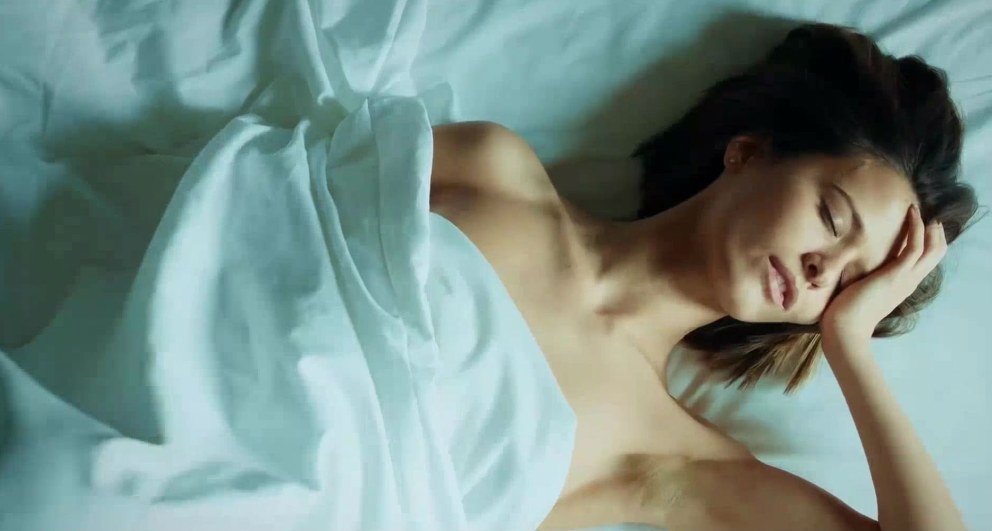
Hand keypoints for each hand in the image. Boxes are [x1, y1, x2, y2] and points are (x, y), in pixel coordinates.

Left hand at [820, 205, 946, 347]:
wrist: (845, 330)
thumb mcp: (863, 293)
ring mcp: (905, 278)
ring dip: (927, 227)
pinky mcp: (896, 274)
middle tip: (929, 218)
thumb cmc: (847, 314)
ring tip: (918, 210)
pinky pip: (914, 246)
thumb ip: (867, 283)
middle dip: (935, 234)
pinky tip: (912, 214)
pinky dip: (916, 228)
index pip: (924, 263)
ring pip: (931, 249)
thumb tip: (856, 274)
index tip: (923, 228)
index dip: (928, 245)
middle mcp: (909, 282)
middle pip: (935, 255)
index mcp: (902, 286)